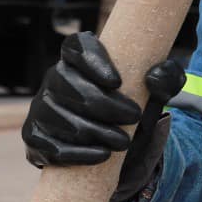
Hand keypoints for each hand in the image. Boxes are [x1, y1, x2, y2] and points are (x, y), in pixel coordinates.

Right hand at [22, 32, 183, 176]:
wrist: (121, 151)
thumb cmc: (136, 110)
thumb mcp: (158, 95)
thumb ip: (167, 79)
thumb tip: (153, 76)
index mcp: (81, 58)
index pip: (77, 46)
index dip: (92, 59)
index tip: (117, 81)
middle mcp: (55, 77)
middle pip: (68, 83)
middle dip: (104, 103)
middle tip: (133, 117)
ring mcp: (40, 107)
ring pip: (59, 115)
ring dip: (93, 131)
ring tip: (122, 142)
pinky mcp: (33, 136)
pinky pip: (49, 145)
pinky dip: (77, 153)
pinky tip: (101, 155)